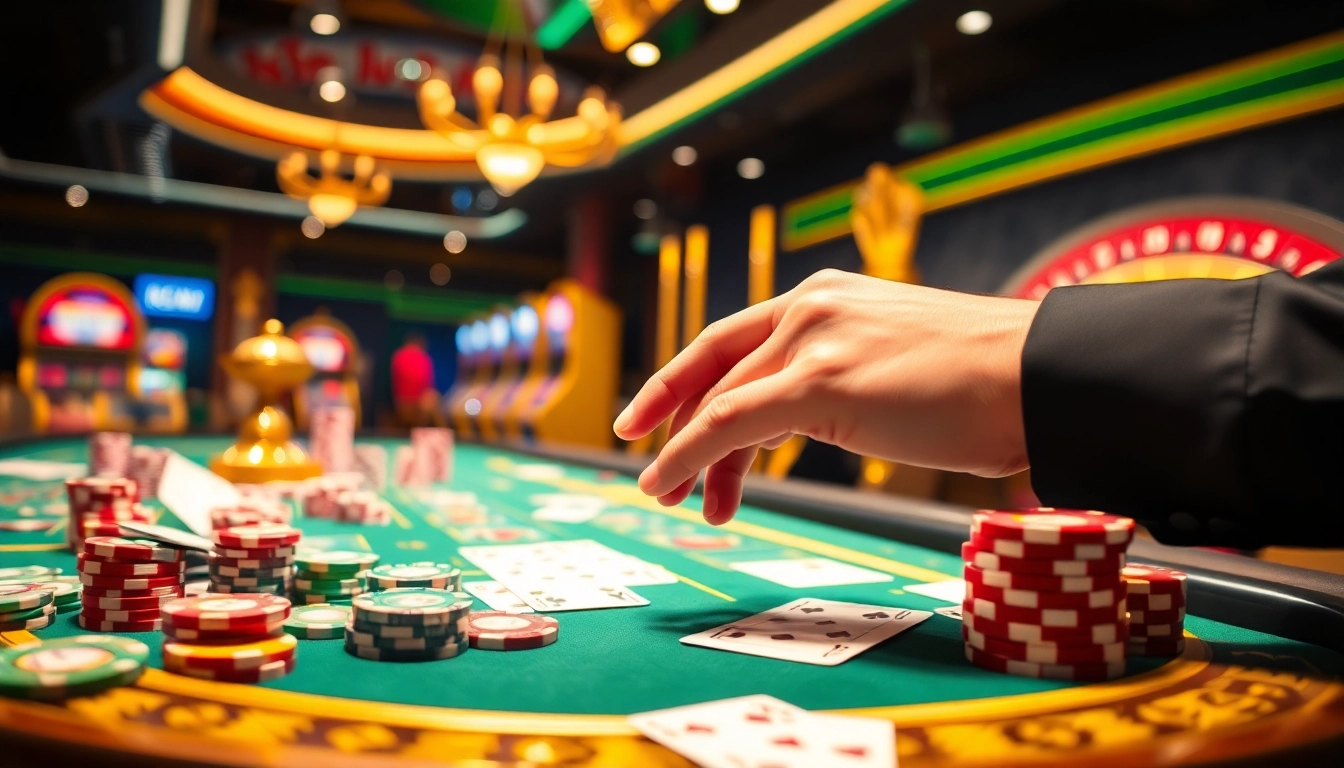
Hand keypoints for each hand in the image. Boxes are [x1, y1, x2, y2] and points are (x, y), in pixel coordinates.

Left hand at [613, 269, 1038, 524]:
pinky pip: (727, 424)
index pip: (739, 338)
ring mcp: (813, 338)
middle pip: (716, 365)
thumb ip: (851, 374)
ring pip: (716, 399)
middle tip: (653, 466)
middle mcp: (812, 304)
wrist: (1042, 375)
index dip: (691, 377)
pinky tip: (669, 483)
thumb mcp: (901, 364)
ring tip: (670, 494)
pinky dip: (686, 457)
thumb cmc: (991, 383)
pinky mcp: (818, 380)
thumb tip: (831, 412)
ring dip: (682, 452)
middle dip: (672, 417)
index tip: (662, 413)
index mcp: (830, 296)